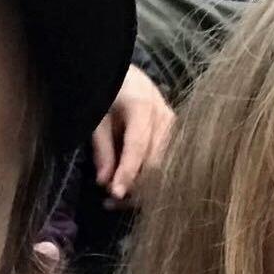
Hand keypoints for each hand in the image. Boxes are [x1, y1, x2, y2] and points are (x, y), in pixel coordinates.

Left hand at [89, 63, 174, 208]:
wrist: (126, 73)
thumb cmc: (108, 91)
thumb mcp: (97, 116)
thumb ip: (102, 149)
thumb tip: (104, 183)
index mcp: (143, 107)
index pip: (138, 146)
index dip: (127, 172)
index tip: (115, 194)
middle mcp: (165, 117)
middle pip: (157, 162)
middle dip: (136, 186)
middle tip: (110, 200)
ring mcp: (175, 126)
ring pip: (165, 167)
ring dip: (143, 187)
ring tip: (116, 197)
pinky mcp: (177, 135)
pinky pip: (167, 163)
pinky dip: (149, 179)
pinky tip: (130, 189)